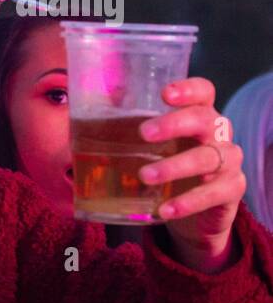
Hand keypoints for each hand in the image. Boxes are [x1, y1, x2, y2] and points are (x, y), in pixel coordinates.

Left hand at [138, 77, 243, 271]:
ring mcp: (227, 160)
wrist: (193, 213)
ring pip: (209, 157)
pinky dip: (189, 201)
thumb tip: (72, 113)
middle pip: (204, 119)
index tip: (164, 94)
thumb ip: (121, 130)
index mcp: (197, 115)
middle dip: (174, 124)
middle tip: (144, 133)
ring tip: (145, 176)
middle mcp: (217, 133)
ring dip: (176, 165)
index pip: (203, 92)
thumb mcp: (146, 148)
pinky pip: (215, 193)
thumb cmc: (165, 167)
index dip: (189, 89)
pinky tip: (165, 210)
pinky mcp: (231, 189)